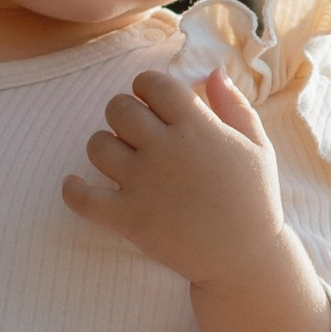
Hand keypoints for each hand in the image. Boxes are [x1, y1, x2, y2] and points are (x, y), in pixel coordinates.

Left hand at [62, 66, 284, 284]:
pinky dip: (73, 190)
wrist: (245, 259)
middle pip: (118, 108)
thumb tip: (212, 72)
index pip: (152, 84)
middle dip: (123, 113)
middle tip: (135, 130)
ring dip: (104, 146)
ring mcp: (142, 184)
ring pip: (97, 145)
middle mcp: (165, 149)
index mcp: (196, 127)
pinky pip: (82, 198)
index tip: (151, 102)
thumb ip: (233, 105)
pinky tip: (75, 184)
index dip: (146, 87)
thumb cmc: (254, 200)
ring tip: (118, 157)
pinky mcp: (128, 218)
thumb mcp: (257, 145)